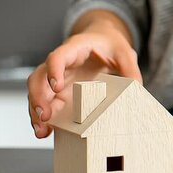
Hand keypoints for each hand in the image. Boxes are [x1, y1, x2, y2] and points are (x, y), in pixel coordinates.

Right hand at [27, 11, 141, 138]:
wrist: (103, 41)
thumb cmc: (110, 45)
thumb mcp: (124, 53)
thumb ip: (130, 69)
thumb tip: (136, 90)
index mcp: (75, 48)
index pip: (58, 57)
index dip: (54, 71)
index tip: (56, 86)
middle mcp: (61, 64)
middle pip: (39, 77)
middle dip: (38, 97)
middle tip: (44, 116)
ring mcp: (58, 78)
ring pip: (38, 92)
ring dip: (36, 111)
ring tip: (42, 131)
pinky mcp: (59, 91)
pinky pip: (47, 103)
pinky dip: (44, 117)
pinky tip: (46, 131)